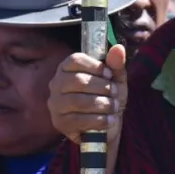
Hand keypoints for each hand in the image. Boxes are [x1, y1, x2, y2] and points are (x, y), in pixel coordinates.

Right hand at [47, 45, 127, 173]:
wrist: (106, 125)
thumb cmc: (108, 97)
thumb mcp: (116, 79)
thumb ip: (116, 65)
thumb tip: (118, 48)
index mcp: (67, 68)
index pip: (75, 60)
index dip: (95, 67)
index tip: (109, 75)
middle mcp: (56, 84)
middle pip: (78, 80)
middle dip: (102, 87)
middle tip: (115, 93)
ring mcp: (55, 104)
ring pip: (78, 101)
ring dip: (102, 104)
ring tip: (113, 107)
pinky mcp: (59, 123)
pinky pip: (78, 120)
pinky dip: (98, 120)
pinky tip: (109, 120)